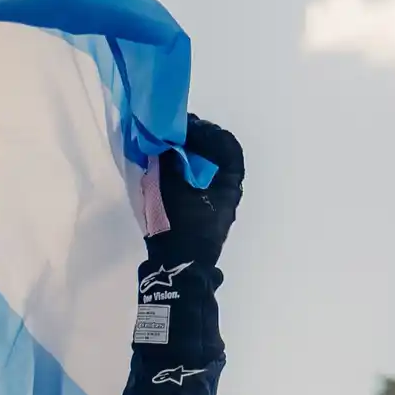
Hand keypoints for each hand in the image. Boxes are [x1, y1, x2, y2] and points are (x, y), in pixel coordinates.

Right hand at [151, 115, 243, 264]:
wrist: (179, 268)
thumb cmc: (180, 224)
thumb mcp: (171, 187)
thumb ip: (169, 160)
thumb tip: (166, 142)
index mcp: (229, 182)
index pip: (226, 144)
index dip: (206, 131)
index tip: (185, 127)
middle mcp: (229, 192)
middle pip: (217, 157)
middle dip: (195, 145)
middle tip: (170, 139)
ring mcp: (219, 206)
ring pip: (207, 173)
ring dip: (188, 161)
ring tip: (165, 155)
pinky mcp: (206, 216)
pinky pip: (199, 187)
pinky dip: (185, 177)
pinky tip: (167, 177)